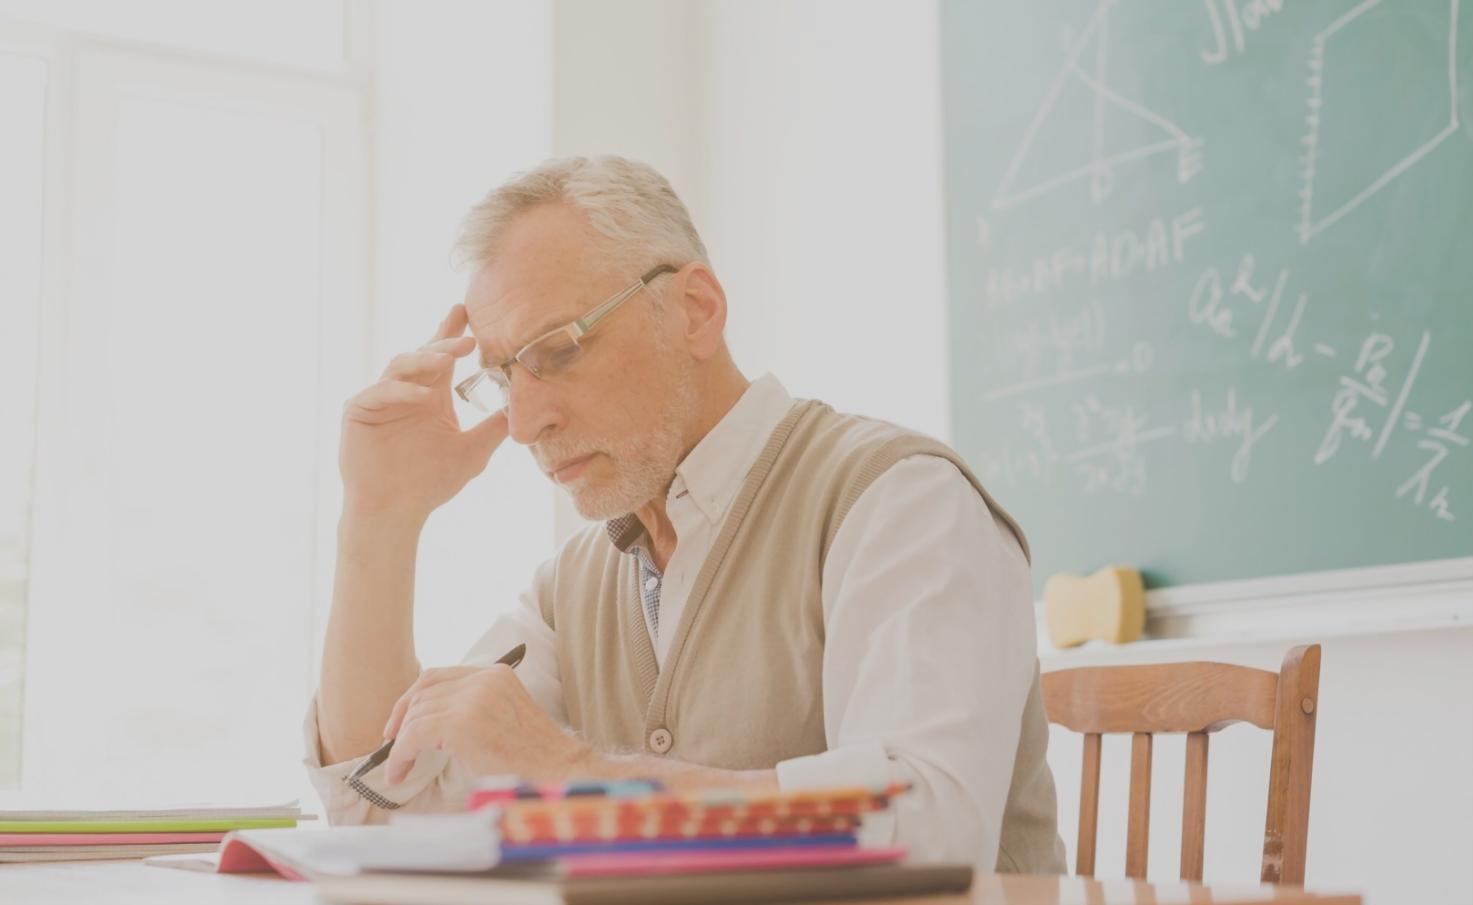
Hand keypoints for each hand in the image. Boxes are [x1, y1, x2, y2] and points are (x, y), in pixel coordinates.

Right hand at [339, 304, 508, 521]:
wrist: (397, 511)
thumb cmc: (430, 482)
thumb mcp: (472, 451)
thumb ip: (495, 427)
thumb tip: (526, 407)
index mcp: (431, 394)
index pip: (443, 356)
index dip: (452, 332)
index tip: (467, 311)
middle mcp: (406, 390)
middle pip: (424, 354)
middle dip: (444, 343)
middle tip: (467, 338)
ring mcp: (380, 398)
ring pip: (400, 366)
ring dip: (424, 361)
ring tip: (448, 361)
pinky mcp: (359, 410)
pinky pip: (379, 392)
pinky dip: (401, 392)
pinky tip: (423, 396)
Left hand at [380, 664, 591, 785]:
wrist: (558, 775)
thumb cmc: (533, 760)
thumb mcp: (504, 720)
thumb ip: (474, 710)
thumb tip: (428, 723)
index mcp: (496, 675)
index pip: (439, 676)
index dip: (412, 698)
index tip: (399, 722)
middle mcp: (484, 680)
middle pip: (423, 691)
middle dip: (401, 720)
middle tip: (392, 746)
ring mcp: (474, 699)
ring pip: (416, 715)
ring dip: (400, 743)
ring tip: (398, 767)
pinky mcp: (462, 724)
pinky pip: (414, 735)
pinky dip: (400, 755)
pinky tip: (399, 772)